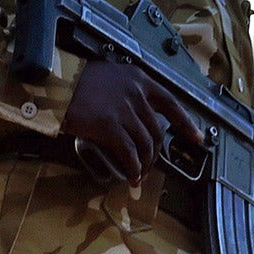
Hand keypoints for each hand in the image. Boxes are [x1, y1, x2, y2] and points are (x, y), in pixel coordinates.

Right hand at [61, 60, 203, 183]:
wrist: (56, 84)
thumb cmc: (77, 82)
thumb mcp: (111, 78)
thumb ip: (127, 93)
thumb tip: (135, 118)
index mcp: (139, 80)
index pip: (171, 103)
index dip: (185, 123)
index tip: (197, 139)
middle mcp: (136, 94)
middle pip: (157, 130)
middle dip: (157, 153)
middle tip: (151, 164)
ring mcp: (125, 110)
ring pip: (146, 144)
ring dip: (145, 163)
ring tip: (140, 173)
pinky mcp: (110, 126)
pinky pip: (129, 152)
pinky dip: (133, 167)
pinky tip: (132, 175)